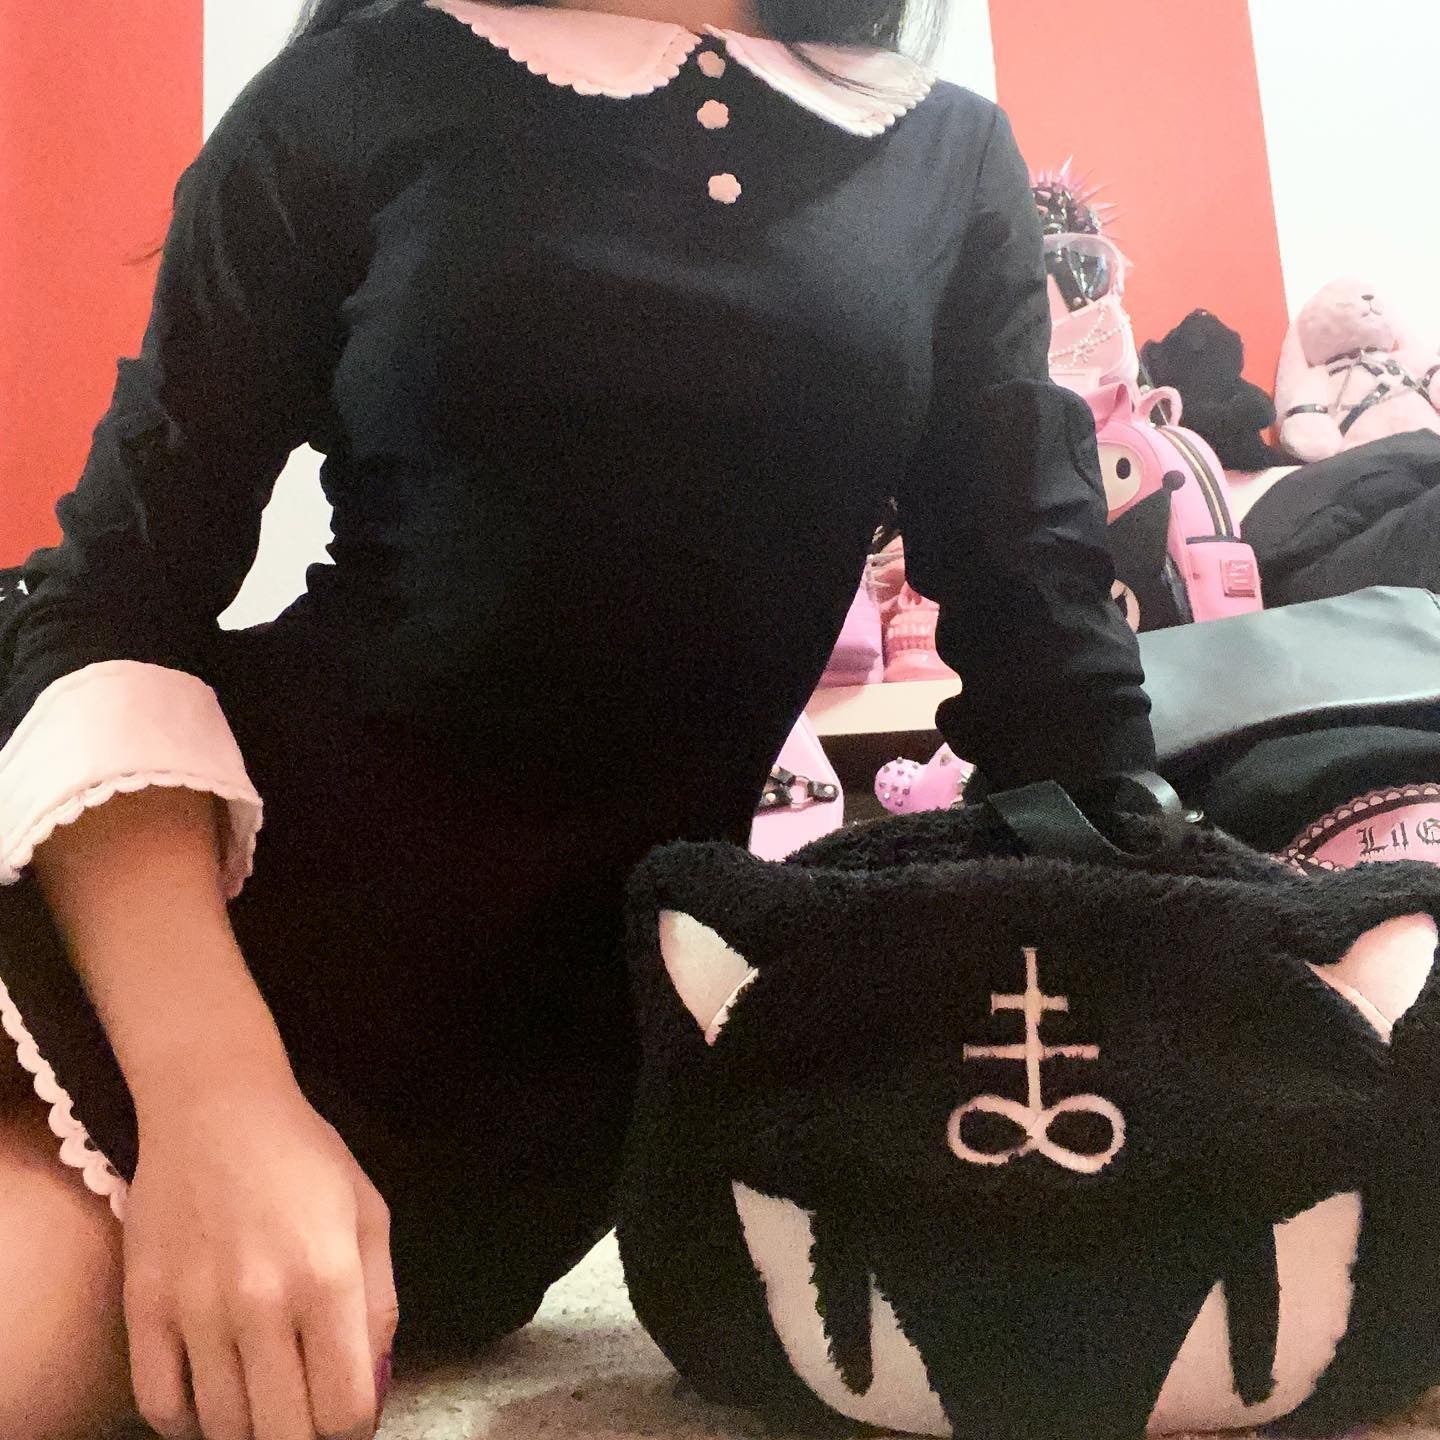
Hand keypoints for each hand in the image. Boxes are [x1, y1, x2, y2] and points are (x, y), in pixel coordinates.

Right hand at [123, 1069, 397, 1439]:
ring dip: (250, 1428)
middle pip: (284, 1434)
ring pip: (223, 1429)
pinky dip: (188, 1421)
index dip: (354, 1426)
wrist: (215, 1107)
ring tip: (265, 1398)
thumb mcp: (368, 1215)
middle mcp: (262, 1303)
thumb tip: (374, 1386)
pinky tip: (212, 1394)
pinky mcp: (143, 1308)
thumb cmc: (303, 1156)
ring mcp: (196, 1309)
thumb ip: (379, 1305)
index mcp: (328, 1278)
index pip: (345, 1408)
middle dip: (305, 1435)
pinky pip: (159, 1407)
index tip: (350, 1412)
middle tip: (307, 1409)